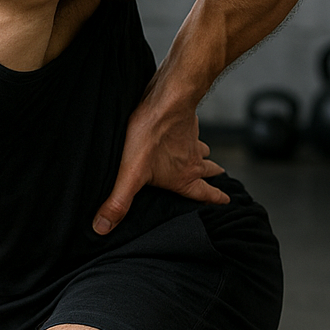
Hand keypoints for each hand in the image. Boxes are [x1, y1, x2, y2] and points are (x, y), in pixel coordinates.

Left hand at [93, 97, 228, 234]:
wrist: (165, 101)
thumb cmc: (151, 137)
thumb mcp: (131, 175)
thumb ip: (118, 202)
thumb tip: (103, 228)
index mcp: (184, 177)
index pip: (204, 194)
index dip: (215, 200)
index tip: (227, 203)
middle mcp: (192, 160)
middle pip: (207, 171)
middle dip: (213, 177)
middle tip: (220, 178)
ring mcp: (191, 139)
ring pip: (202, 150)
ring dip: (204, 155)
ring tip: (206, 156)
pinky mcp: (184, 122)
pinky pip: (192, 132)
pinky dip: (191, 135)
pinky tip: (185, 132)